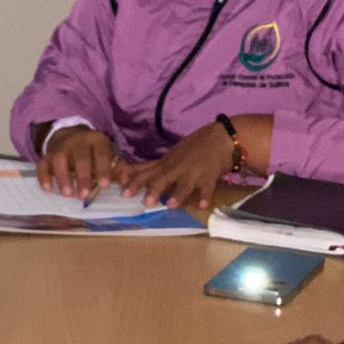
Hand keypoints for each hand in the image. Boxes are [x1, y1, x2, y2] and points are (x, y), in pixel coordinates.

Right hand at [37, 126, 117, 198]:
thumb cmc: (92, 153)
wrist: (69, 135)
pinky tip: (48, 189)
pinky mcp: (47, 155)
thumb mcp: (107, 155)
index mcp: (97, 141)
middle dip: (82, 177)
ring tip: (68, 194)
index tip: (104, 185)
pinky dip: (44, 176)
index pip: (101, 154)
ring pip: (60, 160)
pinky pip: (43, 164)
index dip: (103, 169)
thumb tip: (127, 184)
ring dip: (63, 177)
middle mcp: (78, 142)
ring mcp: (61, 148)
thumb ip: (117, 170)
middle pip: (80, 158)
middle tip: (84, 195)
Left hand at [117, 121, 231, 209]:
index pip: (146, 173)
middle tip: (145, 202)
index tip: (123, 193)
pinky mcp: (210, 176)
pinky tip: (203, 206)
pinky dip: (205, 196)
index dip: (135, 182)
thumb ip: (148, 167)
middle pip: (163, 179)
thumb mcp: (168, 157)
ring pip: (184, 184)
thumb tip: (124, 173)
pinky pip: (207, 188)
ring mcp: (194, 172)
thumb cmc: (192, 148)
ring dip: (178, 194)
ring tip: (171, 206)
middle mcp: (177, 168)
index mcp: (165, 164)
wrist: (220, 137)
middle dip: (154, 189)